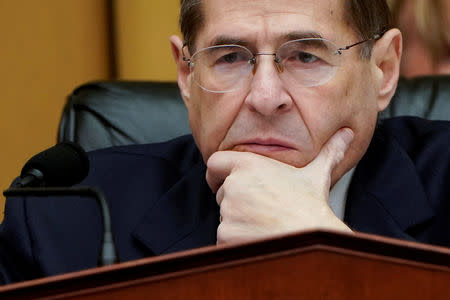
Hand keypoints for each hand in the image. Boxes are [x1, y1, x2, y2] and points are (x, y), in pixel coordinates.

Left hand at [206, 128, 353, 243]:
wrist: (312, 238)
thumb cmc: (312, 207)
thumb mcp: (317, 174)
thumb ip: (328, 152)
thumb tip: (346, 134)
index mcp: (248, 165)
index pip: (215, 162)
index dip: (217, 173)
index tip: (222, 182)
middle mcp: (234, 185)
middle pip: (223, 193)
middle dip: (237, 202)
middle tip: (262, 209)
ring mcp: (228, 211)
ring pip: (225, 217)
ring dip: (239, 222)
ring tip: (265, 224)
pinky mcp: (226, 235)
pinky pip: (224, 238)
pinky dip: (237, 241)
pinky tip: (260, 238)